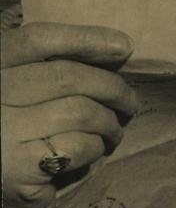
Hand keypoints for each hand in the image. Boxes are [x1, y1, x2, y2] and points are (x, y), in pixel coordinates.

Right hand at [1, 23, 137, 207]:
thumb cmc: (16, 134)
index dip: (85, 38)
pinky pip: (77, 145)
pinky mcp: (17, 168)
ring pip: (80, 111)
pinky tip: (93, 152)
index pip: (36, 39)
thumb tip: (119, 46)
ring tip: (114, 130)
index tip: (124, 47)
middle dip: (111, 87)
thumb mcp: (22, 89)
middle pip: (66, 75)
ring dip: (109, 121)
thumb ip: (49, 65)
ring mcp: (2, 132)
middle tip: (130, 102)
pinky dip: (95, 147)